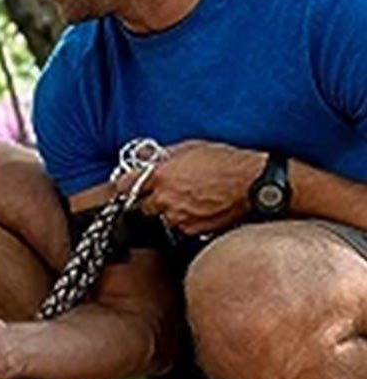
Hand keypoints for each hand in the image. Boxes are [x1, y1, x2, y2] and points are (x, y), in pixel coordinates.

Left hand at [115, 140, 264, 235]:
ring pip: (161, 218)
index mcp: (160, 176)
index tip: (126, 186)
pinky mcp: (192, 231)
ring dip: (168, 211)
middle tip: (161, 194)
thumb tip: (149, 158)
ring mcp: (177, 217)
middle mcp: (164, 199)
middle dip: (147, 201)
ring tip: (188, 200)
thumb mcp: (191, 148)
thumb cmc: (227, 162)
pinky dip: (185, 220)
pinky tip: (199, 208)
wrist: (254, 184)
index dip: (125, 185)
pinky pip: (180, 227)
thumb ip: (164, 156)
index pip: (125, 184)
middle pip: (140, 207)